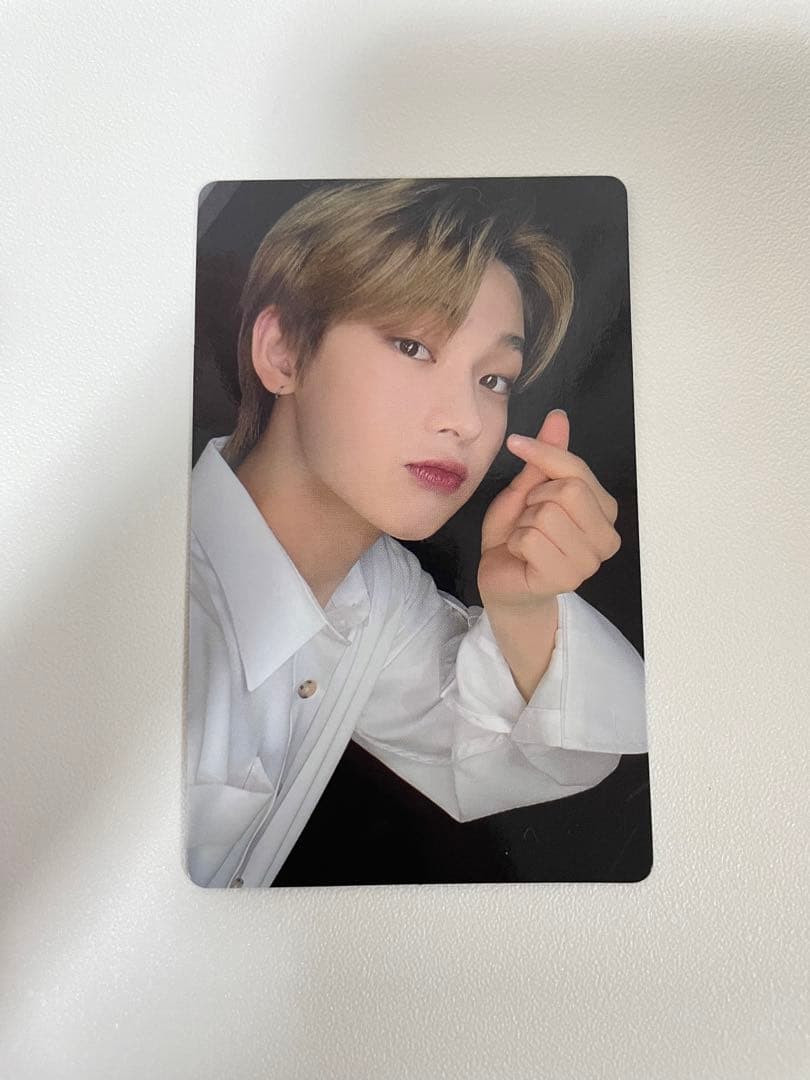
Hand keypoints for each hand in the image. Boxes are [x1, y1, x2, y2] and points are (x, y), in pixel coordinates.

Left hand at [478, 410, 620, 610]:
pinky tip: (522, 555)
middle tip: (528, 516)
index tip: (516, 443)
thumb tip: (558, 417)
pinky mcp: (567, 578)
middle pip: (568, 491)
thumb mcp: (529, 488)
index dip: (542, 453)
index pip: (578, 469)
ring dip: (523, 523)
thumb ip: (547, 457)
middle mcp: (606, 536)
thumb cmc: (517, 535)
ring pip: (547, 515)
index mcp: (604, 510)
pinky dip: (516, 542)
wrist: (502, 580)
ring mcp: (590, 561)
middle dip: (534, 498)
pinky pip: (532, 539)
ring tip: (525, 537)